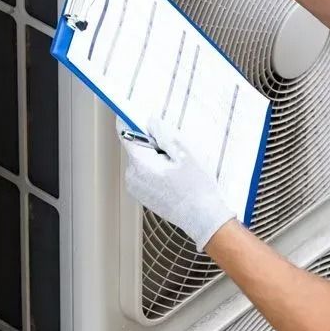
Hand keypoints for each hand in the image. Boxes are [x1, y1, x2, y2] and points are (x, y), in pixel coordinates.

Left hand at [120, 123, 237, 249]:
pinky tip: (175, 176)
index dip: (131, 119)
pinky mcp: (143, 195)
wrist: (204, 219)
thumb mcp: (185, 152)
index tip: (136, 112)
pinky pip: (146, 172)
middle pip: (136, 146)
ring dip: (157, 156)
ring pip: (143, 159)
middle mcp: (133, 177)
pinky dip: (158, 168)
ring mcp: (136, 188)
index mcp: (140, 165)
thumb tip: (150, 121)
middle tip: (175, 149)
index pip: (125, 133)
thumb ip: (164, 133)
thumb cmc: (197, 189)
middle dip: (153, 141)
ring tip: (178, 167)